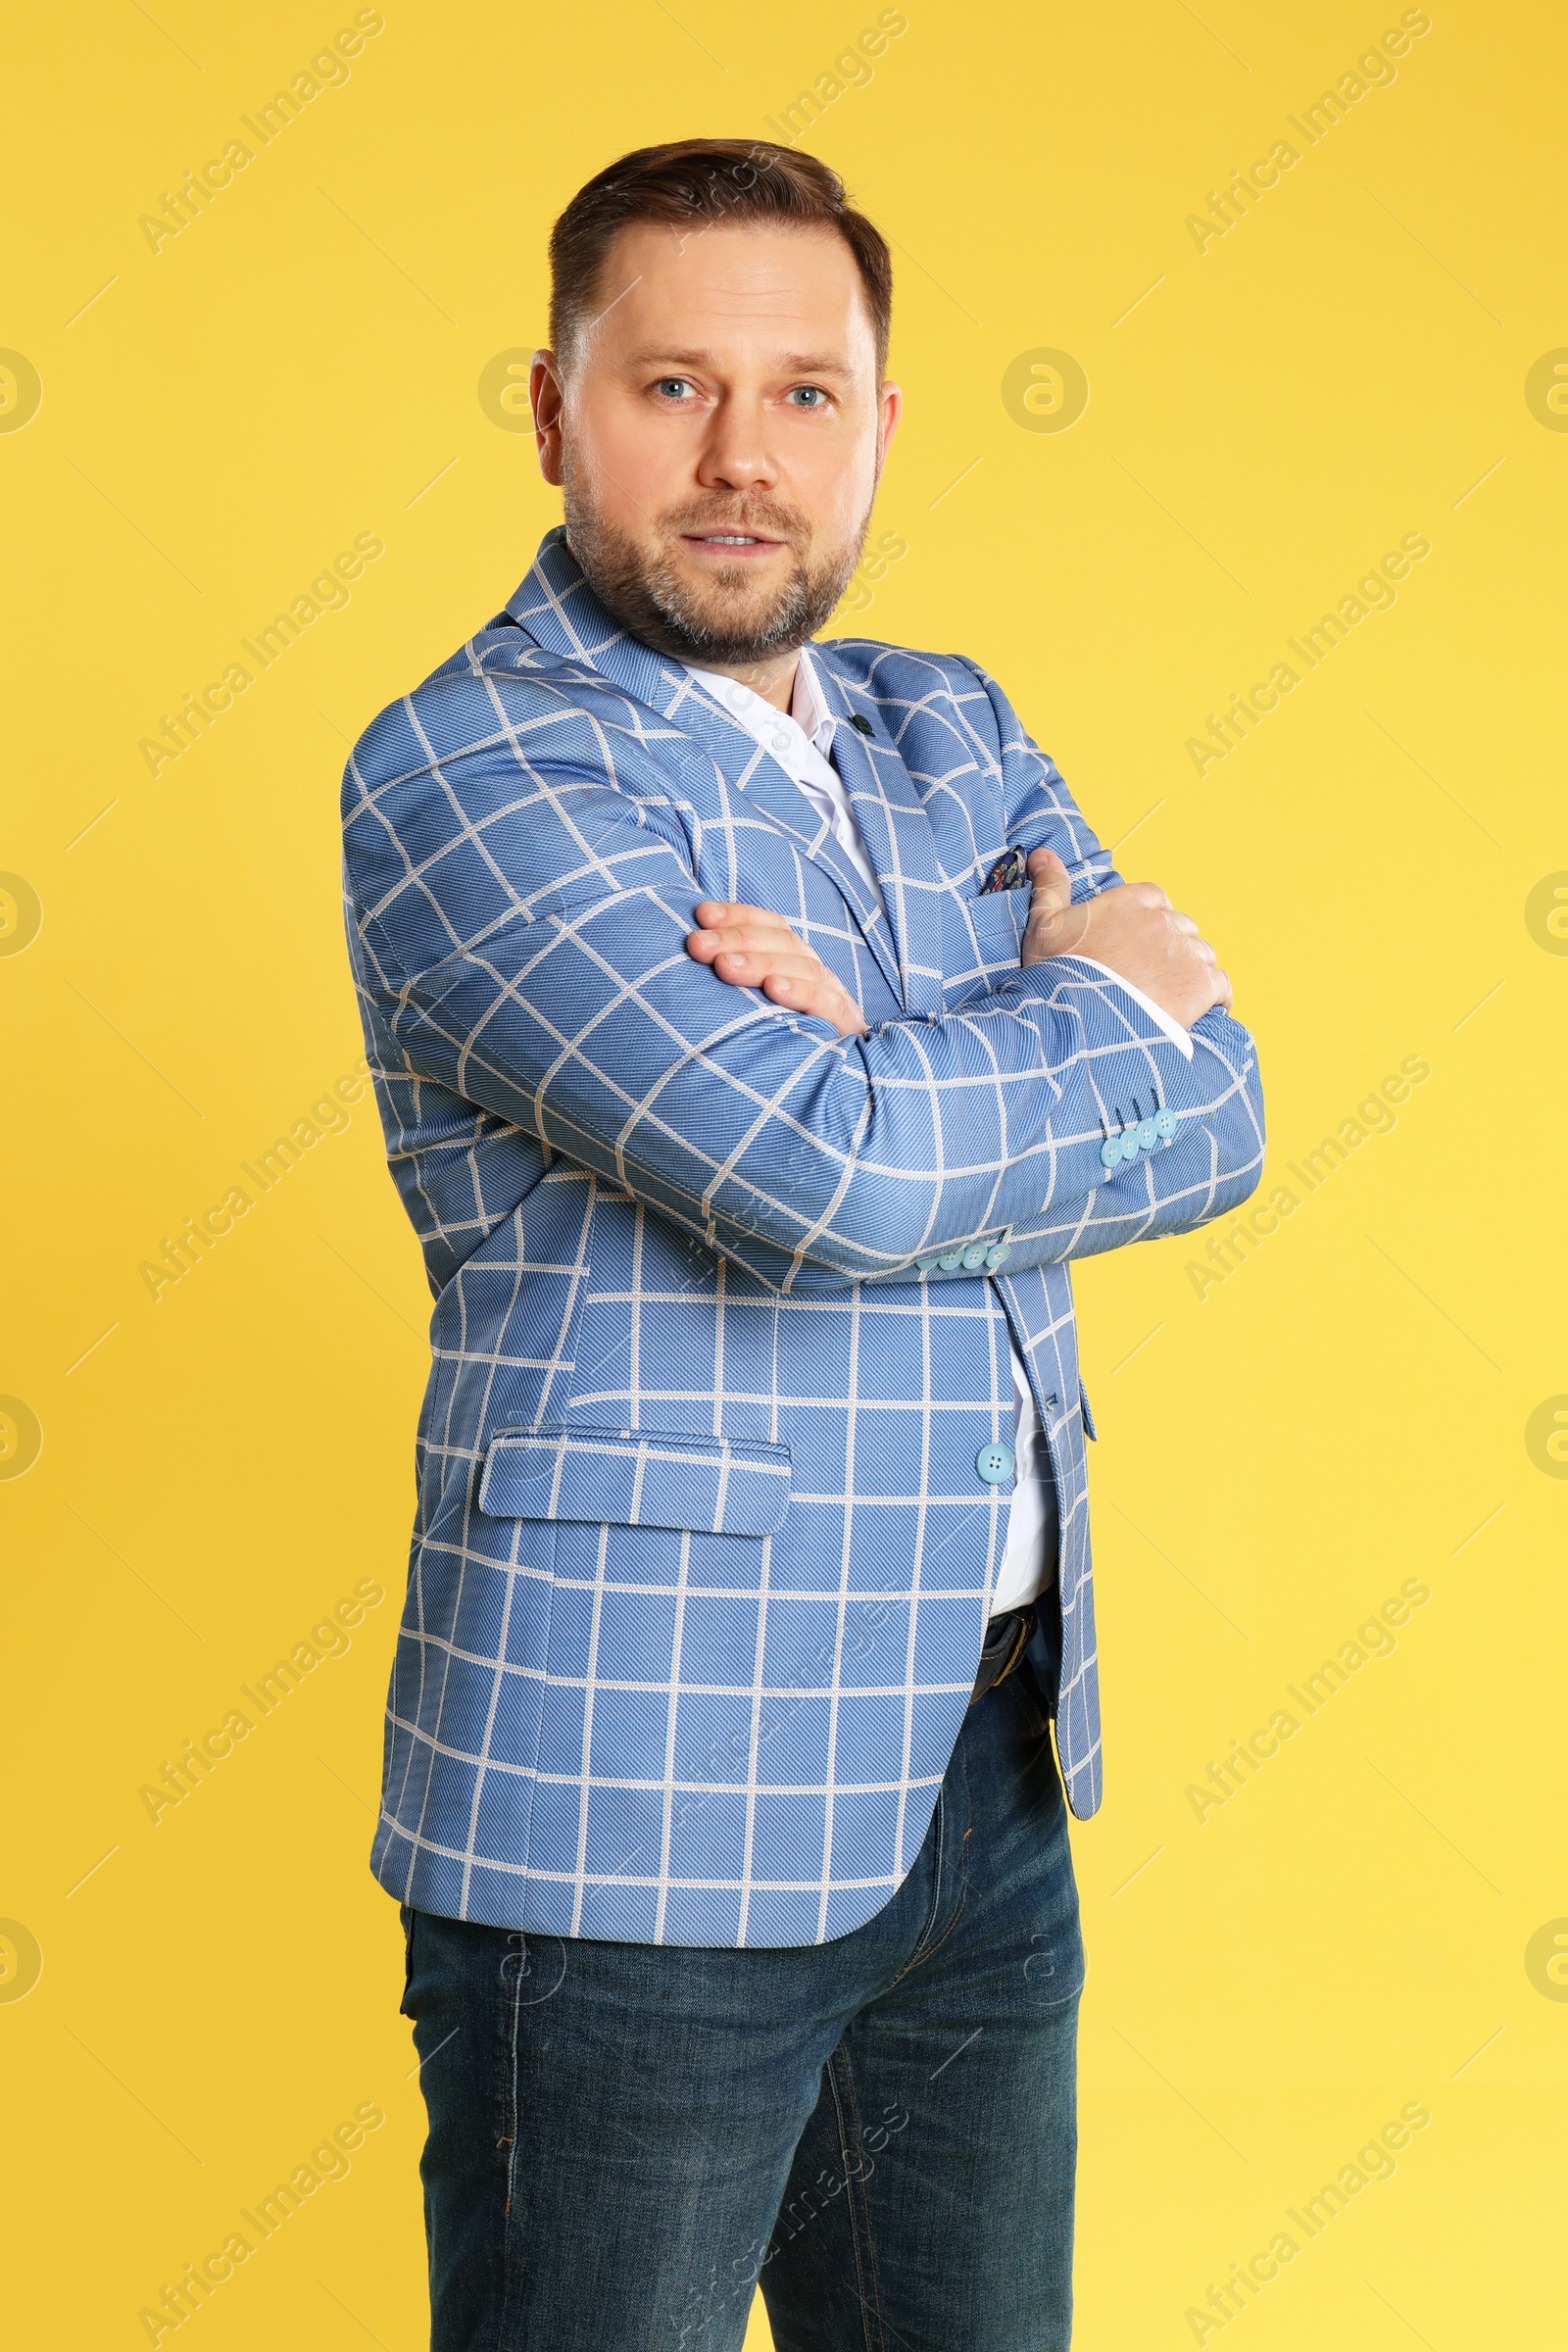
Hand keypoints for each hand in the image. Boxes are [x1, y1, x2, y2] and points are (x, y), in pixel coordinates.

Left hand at [686, 902, 868, 1037]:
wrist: (832, 1088)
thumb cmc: (776, 1049)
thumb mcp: (753, 1010)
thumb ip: (732, 982)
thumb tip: (691, 954)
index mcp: (794, 964)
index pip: (772, 927)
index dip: (738, 916)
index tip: (702, 915)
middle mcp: (816, 975)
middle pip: (782, 943)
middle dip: (737, 939)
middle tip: (698, 944)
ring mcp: (833, 999)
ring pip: (802, 968)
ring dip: (760, 964)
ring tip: (724, 966)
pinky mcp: (846, 1027)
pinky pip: (827, 1004)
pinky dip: (801, 992)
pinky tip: (774, 989)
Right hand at [1019, 847, 1231, 1025]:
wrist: (1079, 1019)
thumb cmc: (1058, 974)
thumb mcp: (1044, 925)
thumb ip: (1051, 887)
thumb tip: (1042, 854)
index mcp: (1131, 900)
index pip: (1155, 901)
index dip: (1148, 924)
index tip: (1136, 945)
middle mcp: (1163, 920)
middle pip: (1181, 929)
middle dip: (1170, 949)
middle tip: (1150, 976)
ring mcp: (1186, 952)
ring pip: (1202, 955)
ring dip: (1191, 972)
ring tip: (1170, 997)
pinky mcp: (1202, 984)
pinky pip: (1221, 986)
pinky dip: (1216, 998)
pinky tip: (1202, 1010)